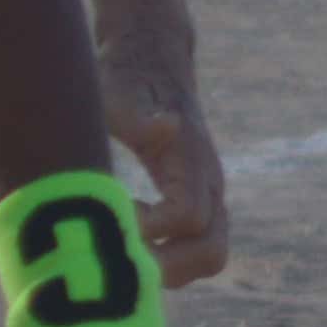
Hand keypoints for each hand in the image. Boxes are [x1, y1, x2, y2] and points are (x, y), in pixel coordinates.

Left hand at [91, 0, 232, 283]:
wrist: (151, 57)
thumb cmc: (125, 76)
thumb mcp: (120, 91)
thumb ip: (140, 115)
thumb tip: (166, 126)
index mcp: (192, 158)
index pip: (188, 220)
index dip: (148, 228)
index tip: (114, 210)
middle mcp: (209, 183)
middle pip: (212, 252)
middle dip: (166, 267)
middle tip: (121, 251)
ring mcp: (207, 196)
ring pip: (208, 257)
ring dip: (167, 269)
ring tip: (122, 246)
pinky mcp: (196, 204)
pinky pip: (194, 250)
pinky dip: (165, 260)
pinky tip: (125, 236)